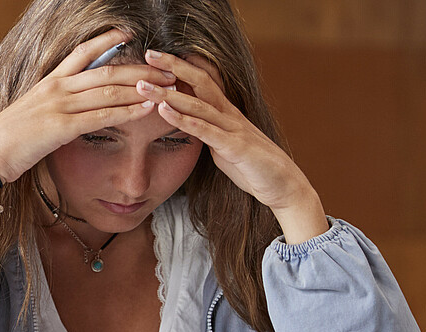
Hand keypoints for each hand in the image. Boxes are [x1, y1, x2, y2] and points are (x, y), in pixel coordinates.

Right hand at [0, 29, 174, 182]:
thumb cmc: (7, 140)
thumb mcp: (30, 114)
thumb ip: (51, 106)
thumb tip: (67, 108)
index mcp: (48, 82)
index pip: (82, 53)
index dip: (108, 41)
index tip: (129, 33)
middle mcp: (56, 89)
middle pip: (107, 71)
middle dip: (140, 68)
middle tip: (166, 66)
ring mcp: (59, 107)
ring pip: (109, 91)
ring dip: (141, 88)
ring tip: (167, 86)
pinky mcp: (62, 128)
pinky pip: (102, 116)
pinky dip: (128, 111)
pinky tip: (146, 109)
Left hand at [137, 51, 320, 213]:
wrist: (281, 184)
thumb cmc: (250, 164)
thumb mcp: (221, 142)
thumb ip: (204, 129)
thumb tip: (184, 121)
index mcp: (225, 111)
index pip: (201, 81)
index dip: (179, 66)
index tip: (155, 56)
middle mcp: (229, 114)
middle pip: (200, 82)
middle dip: (174, 67)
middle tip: (148, 54)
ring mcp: (233, 129)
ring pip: (198, 105)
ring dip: (168, 95)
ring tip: (144, 86)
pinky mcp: (234, 147)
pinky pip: (206, 131)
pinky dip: (184, 120)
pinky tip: (165, 111)